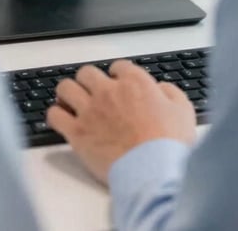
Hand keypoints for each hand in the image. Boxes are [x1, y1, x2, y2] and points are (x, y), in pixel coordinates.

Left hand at [46, 60, 196, 184]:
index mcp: (134, 83)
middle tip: (93, 92)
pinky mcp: (77, 133)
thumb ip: (170, 93)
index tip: (118, 84)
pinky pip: (54, 115)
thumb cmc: (169, 144)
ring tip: (72, 101)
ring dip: (68, 93)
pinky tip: (61, 119)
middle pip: (87, 72)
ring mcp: (90, 110)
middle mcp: (108, 91)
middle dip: (90, 80)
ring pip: (66, 88)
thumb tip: (161, 89)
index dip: (117, 75)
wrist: (153, 171)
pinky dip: (55, 115)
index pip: (118, 67)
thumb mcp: (183, 111)